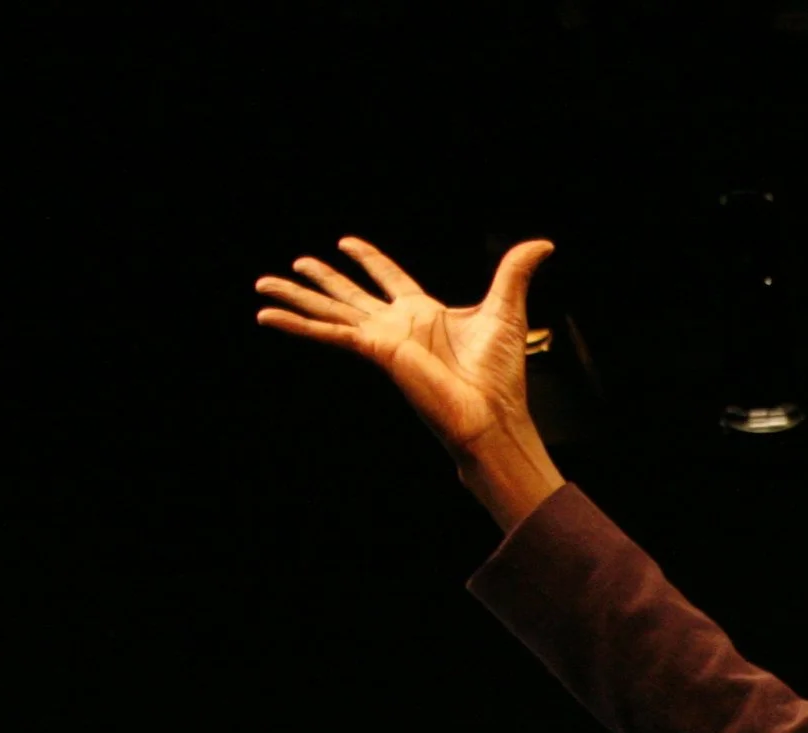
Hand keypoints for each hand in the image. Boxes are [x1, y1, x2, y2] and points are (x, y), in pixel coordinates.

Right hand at [255, 237, 565, 531]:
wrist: (490, 415)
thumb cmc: (499, 374)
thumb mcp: (506, 309)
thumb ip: (515, 272)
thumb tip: (543, 244)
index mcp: (425, 314)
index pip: (389, 278)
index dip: (368, 259)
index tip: (346, 243)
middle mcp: (399, 326)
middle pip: (351, 294)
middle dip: (323, 279)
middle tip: (296, 263)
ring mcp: (382, 339)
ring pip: (330, 312)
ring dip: (297, 299)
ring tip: (263, 285)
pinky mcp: (374, 351)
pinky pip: (327, 333)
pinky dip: (296, 324)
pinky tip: (268, 316)